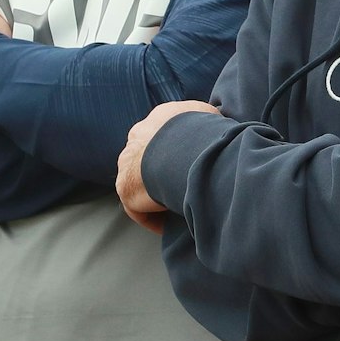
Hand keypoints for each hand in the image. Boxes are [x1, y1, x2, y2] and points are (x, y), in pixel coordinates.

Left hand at [115, 100, 221, 233]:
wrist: (184, 149)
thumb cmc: (202, 131)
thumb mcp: (211, 115)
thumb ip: (206, 121)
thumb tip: (214, 131)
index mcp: (159, 118)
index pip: (164, 134)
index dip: (178, 151)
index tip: (191, 166)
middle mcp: (138, 136)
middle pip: (148, 157)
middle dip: (163, 171)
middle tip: (184, 187)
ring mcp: (127, 162)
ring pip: (140, 181)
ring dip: (157, 193)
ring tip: (178, 207)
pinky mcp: (125, 187)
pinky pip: (138, 206)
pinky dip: (153, 216)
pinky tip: (170, 224)